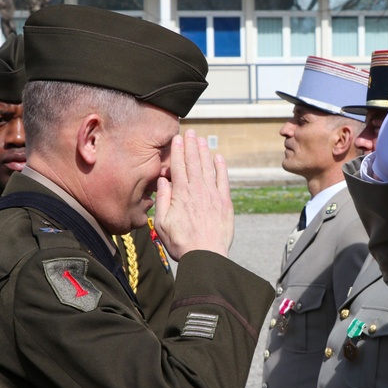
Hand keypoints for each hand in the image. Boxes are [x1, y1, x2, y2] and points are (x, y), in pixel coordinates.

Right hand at [153, 130, 233, 258]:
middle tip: (190, 132)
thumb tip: (163, 181)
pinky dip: (221, 167)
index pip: (178, 166)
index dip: (177, 150)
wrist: (206, 255)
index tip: (177, 139)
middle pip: (193, 162)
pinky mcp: (225, 202)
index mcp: (181, 194)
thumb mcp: (162, 223)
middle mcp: (197, 190)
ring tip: (202, 140)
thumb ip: (162, 200)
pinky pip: (223, 179)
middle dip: (191, 145)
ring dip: (204, 152)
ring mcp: (213, 195)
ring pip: (208, 167)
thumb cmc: (181, 243)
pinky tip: (218, 157)